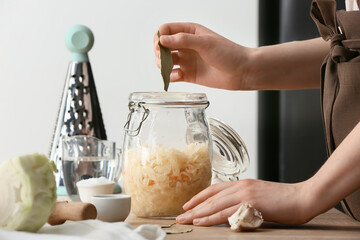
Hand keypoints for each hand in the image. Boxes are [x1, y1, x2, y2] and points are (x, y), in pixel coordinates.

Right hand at [154, 23, 250, 89]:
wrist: (241, 71)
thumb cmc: (228, 53)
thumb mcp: (205, 43)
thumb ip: (183, 40)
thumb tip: (162, 40)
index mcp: (190, 32)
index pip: (166, 30)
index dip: (160, 37)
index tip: (160, 46)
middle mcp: (186, 46)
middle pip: (162, 46)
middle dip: (159, 53)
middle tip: (163, 59)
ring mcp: (187, 60)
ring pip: (165, 61)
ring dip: (163, 65)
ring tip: (169, 68)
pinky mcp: (189, 75)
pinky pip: (173, 75)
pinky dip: (171, 76)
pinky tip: (178, 76)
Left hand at [176, 179, 314, 225]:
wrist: (303, 197)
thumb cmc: (283, 199)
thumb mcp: (259, 194)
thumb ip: (243, 199)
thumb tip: (230, 209)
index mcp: (242, 183)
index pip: (214, 189)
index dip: (199, 197)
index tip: (188, 205)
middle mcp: (240, 186)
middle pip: (211, 197)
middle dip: (193, 207)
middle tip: (180, 216)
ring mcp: (245, 194)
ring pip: (215, 204)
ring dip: (198, 213)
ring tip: (185, 220)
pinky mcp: (251, 204)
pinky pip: (226, 213)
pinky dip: (211, 218)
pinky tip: (201, 222)